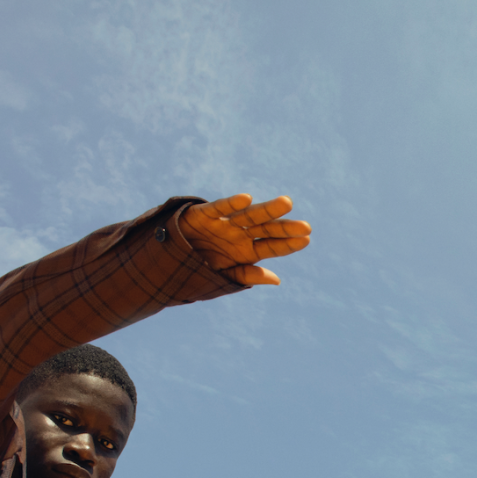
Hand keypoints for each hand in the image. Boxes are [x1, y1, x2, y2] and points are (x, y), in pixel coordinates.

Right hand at [175, 195, 311, 286]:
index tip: (306, 240)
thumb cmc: (201, 267)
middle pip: (267, 229)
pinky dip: (231, 203)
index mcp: (248, 250)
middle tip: (306, 226)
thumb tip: (277, 279)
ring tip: (286, 204)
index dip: (288, 244)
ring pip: (249, 215)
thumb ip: (248, 275)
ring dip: (268, 210)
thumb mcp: (225, 276)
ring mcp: (225, 223)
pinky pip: (220, 208)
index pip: (273, 246)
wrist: (170, 259)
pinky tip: (246, 198)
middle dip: (285, 228)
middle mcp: (240, 234)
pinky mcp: (205, 214)